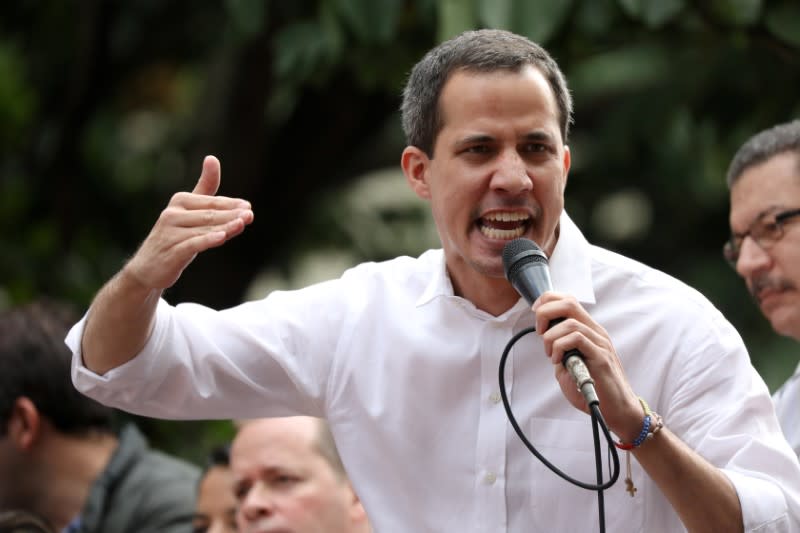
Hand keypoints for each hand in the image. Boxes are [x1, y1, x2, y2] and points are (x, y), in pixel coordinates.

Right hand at [124, 155, 253, 289]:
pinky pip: (194, 244)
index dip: (231, 204)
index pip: (211, 202)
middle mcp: (173, 214)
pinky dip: (208, 240)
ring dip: (226, 227)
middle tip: (250, 215)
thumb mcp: (189, 212)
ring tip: (242, 223)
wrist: (148, 267)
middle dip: (232, 214)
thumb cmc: (175, 236)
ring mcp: (171, 233)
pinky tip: (222, 237)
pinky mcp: (172, 251)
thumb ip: (205, 189)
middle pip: (210, 214)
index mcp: (180, 201)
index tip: (247, 206)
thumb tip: (212, 158)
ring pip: (204, 228)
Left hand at [532, 292, 642, 441]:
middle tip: (540, 332)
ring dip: (551, 337)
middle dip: (546, 312)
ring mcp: (600, 343)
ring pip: (570, 322)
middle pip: (569, 303)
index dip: (547, 301)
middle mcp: (596, 332)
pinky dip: (560, 347)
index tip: (535, 315)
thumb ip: (559, 350)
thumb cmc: (593, 388)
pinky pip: (577, 339)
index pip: (568, 300)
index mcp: (588, 330)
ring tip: (550, 355)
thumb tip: (546, 339)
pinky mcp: (601, 356)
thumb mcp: (568, 365)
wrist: (617, 410)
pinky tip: (558, 361)